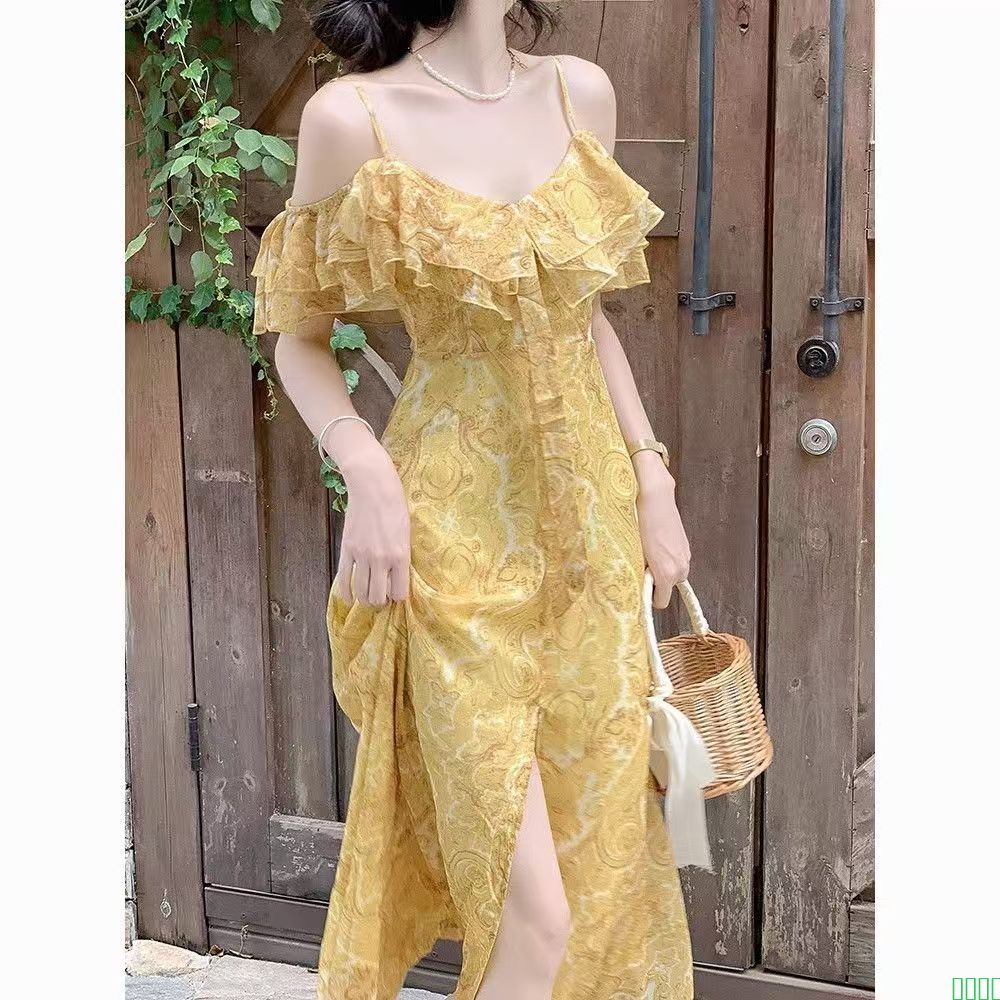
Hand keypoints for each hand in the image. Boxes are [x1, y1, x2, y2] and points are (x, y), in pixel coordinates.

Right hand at [333, 431, 410, 606]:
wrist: (373, 485)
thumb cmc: (395, 504)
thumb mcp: (406, 532)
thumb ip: (402, 556)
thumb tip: (397, 576)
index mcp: (401, 556)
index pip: (399, 593)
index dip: (397, 597)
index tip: (396, 593)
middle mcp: (381, 560)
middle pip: (379, 597)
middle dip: (381, 601)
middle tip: (382, 596)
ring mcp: (362, 556)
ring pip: (361, 592)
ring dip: (365, 599)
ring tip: (368, 597)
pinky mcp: (347, 549)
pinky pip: (344, 579)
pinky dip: (346, 593)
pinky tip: (349, 597)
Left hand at [634, 453, 690, 608]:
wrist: (656, 498)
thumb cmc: (641, 524)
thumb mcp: (636, 552)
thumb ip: (640, 572)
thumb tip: (639, 583)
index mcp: (667, 574)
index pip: (660, 601)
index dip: (649, 596)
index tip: (640, 585)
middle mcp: (681, 568)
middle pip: (667, 587)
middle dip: (656, 579)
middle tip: (642, 562)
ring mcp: (686, 556)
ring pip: (673, 573)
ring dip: (662, 567)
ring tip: (649, 549)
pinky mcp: (687, 546)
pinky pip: (676, 561)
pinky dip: (668, 557)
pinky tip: (658, 542)